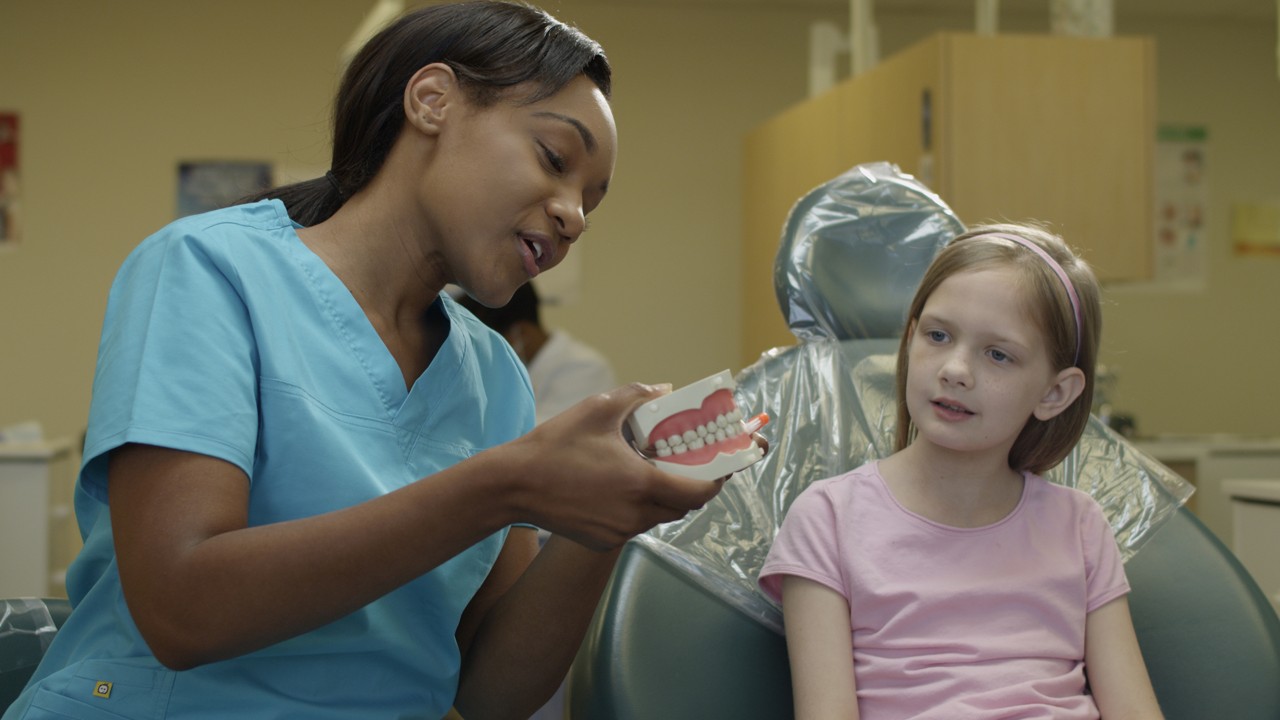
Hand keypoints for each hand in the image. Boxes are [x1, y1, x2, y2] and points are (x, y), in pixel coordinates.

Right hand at [502, 383, 726, 550]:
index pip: (699, 493)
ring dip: (662, 498)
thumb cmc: (555, 446)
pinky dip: (636, 509)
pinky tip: (620, 488)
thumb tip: (664, 389)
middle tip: (687, 465)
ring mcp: (618, 532)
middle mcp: (635, 515)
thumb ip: (638, 396)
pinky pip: (632, 526)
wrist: (513, 486)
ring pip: (657, 518)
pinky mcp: (601, 542)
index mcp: (641, 484)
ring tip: (650, 472)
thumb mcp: (598, 409)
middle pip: (682, 507)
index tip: (721, 466)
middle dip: (689, 487)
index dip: (716, 480)